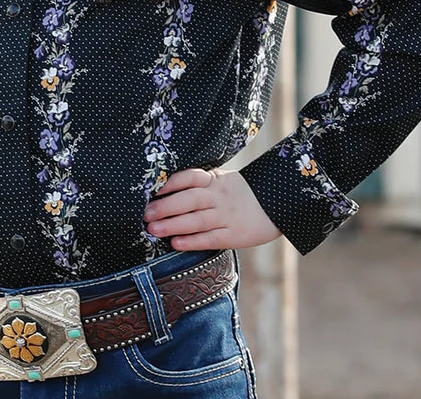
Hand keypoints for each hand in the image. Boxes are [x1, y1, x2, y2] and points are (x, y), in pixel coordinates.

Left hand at [142, 167, 281, 250]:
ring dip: (173, 225)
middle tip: (145, 213)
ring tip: (153, 229)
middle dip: (166, 207)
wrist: (275, 207)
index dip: (171, 182)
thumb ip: (200, 182)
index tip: (152, 189)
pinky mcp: (234, 236)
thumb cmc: (239, 193)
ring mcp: (227, 217)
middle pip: (190, 200)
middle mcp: (220, 197)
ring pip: (197, 221)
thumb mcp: (222, 180)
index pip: (191, 177)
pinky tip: (175, 243)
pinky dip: (192, 241)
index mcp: (215, 180)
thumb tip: (164, 187)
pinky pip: (210, 239)